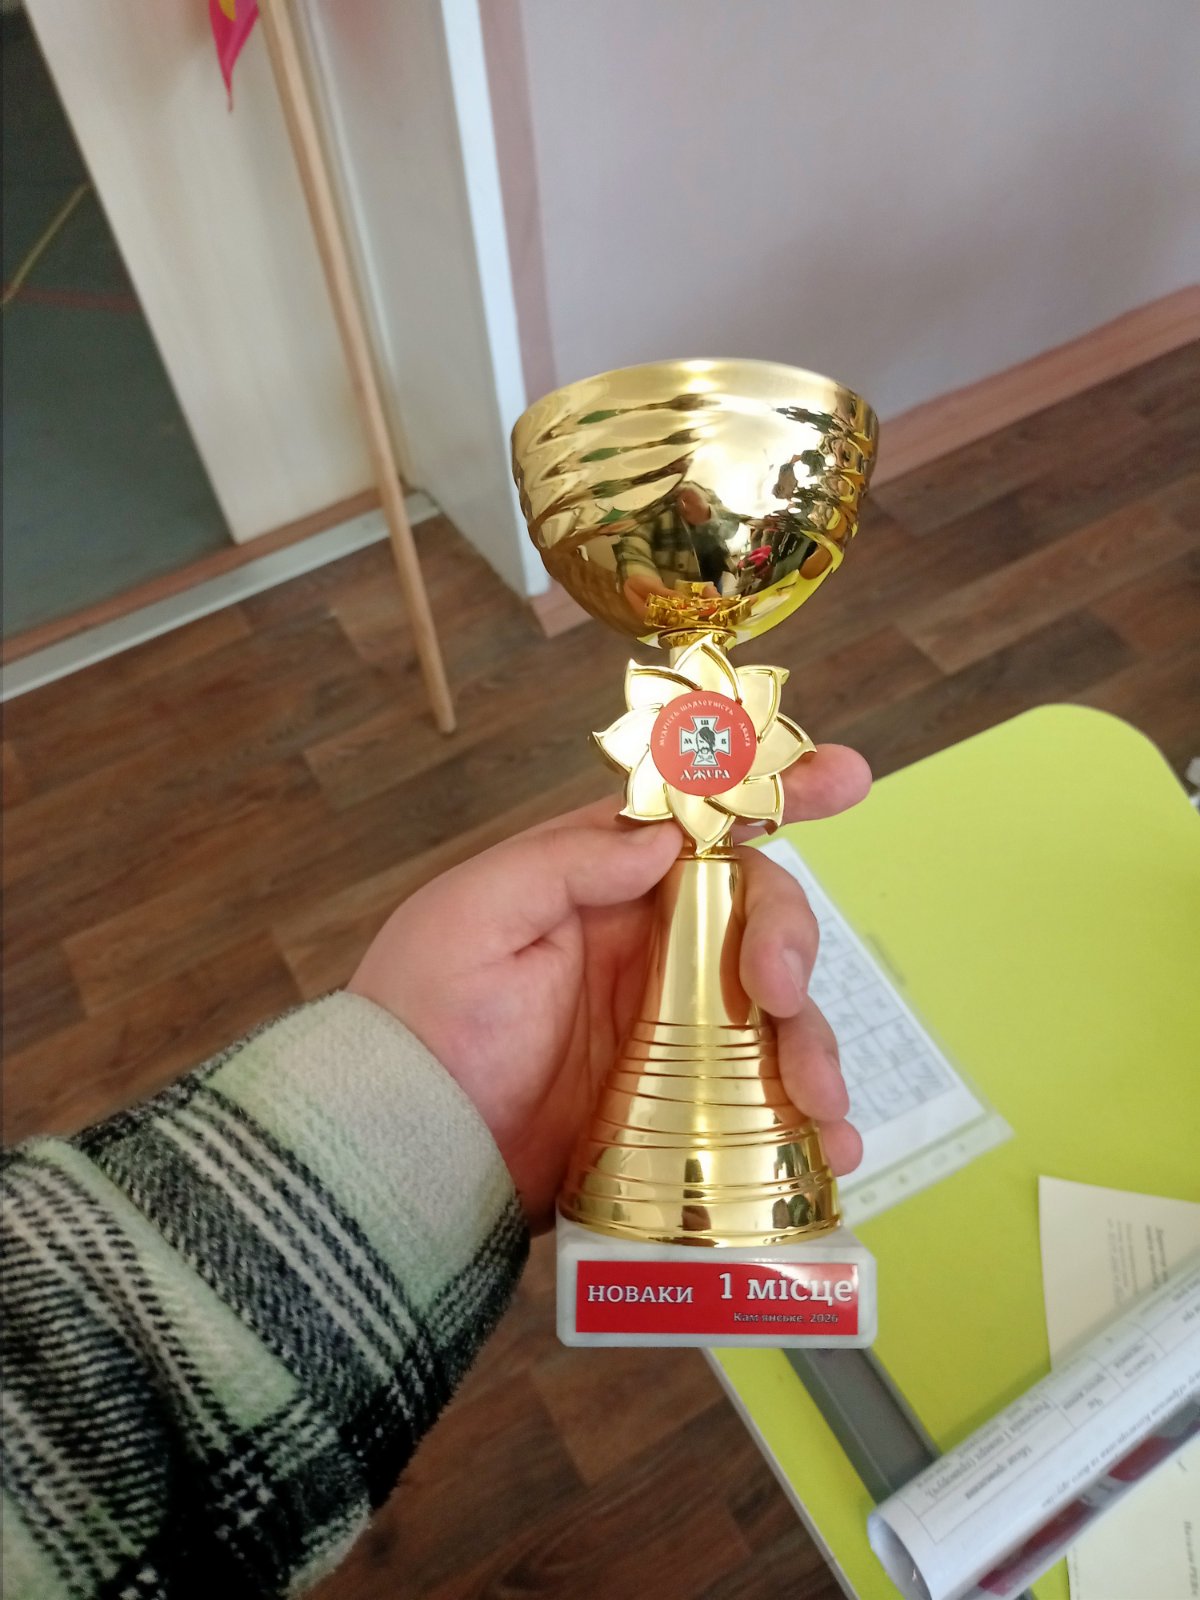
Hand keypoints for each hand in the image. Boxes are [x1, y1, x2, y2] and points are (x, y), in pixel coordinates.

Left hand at [349, 745, 870, 1228]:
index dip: (773, 790)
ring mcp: (673, 1032)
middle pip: (758, 920)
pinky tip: (831, 1151)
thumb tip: (663, 836)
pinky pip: (764, 1106)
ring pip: (777, 1016)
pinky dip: (808, 1127)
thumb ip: (567, 862)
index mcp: (605, 884)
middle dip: (790, 944)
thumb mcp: (475, 916)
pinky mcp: (682, 1109)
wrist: (403, 1148)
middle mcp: (652, 948)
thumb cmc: (423, 1018)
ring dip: (814, 1045)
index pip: (699, 823)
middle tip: (777, 991)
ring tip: (819, 1100)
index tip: (842, 779)